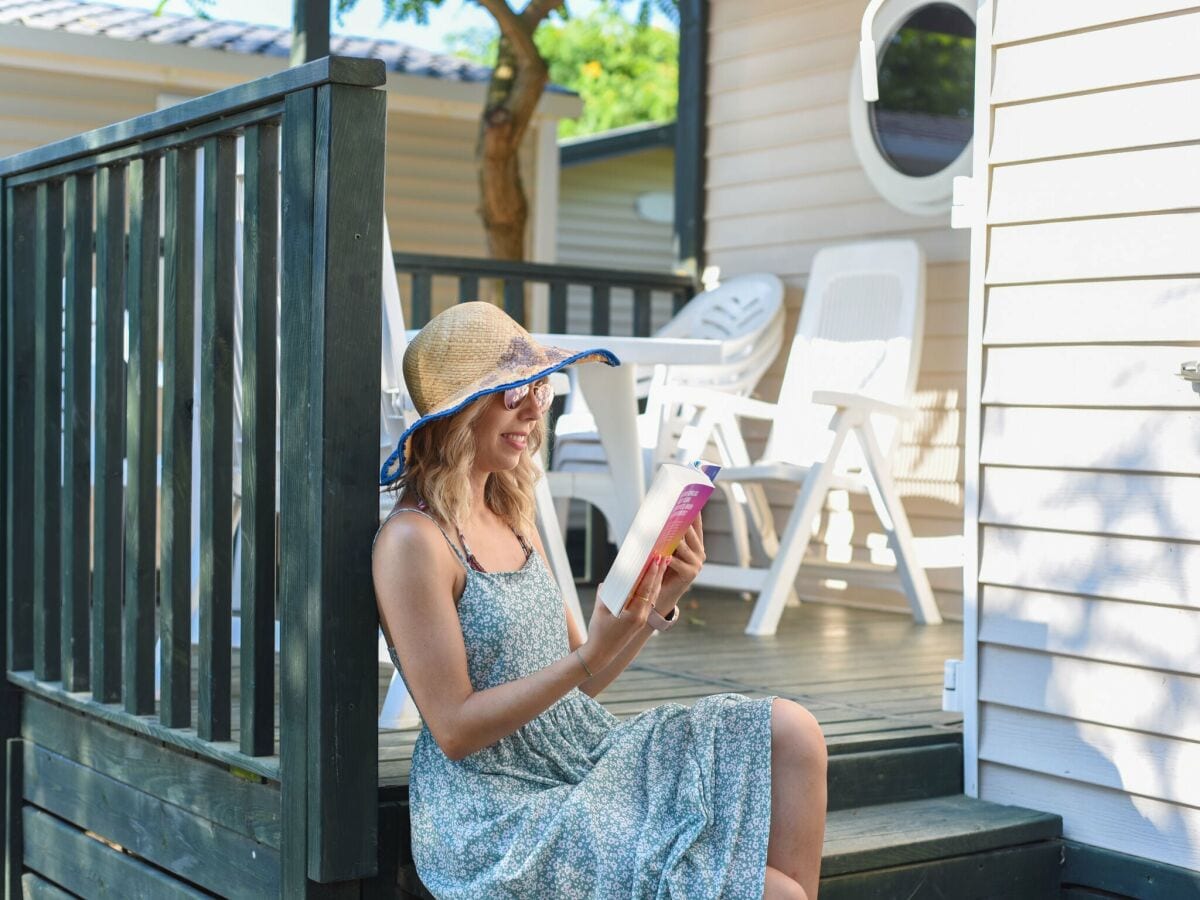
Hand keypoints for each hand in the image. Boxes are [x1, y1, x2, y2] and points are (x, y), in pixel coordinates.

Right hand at [580, 555, 670, 672]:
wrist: (600, 654)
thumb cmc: (598, 632)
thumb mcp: (600, 610)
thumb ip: (605, 594)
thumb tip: (608, 581)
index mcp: (634, 614)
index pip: (645, 589)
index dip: (651, 574)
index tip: (656, 560)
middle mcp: (641, 616)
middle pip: (653, 591)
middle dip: (658, 573)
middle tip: (663, 556)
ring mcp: (642, 619)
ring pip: (653, 596)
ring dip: (657, 580)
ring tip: (661, 565)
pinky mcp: (639, 621)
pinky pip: (648, 602)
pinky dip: (651, 590)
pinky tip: (652, 581)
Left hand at [658, 514, 704, 612]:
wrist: (664, 594)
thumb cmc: (663, 568)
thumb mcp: (667, 549)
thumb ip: (668, 535)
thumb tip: (658, 514)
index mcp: (696, 543)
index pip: (696, 523)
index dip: (692, 510)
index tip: (686, 497)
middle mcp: (699, 552)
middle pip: (689, 531)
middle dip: (678, 520)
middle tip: (668, 508)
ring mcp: (696, 563)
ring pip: (682, 544)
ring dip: (669, 536)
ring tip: (660, 526)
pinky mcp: (690, 573)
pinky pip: (675, 560)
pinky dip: (665, 555)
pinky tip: (656, 550)